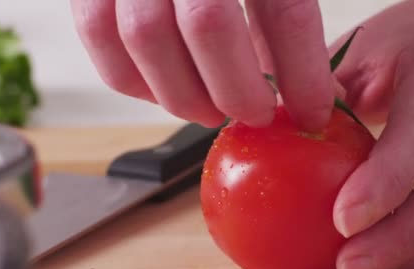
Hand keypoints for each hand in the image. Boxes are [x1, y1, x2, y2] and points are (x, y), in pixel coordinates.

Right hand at [70, 0, 335, 130]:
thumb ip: (287, 12)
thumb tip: (315, 88)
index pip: (285, 10)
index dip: (302, 74)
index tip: (312, 112)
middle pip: (209, 24)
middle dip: (238, 91)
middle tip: (256, 113)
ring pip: (145, 35)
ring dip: (184, 95)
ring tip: (211, 109)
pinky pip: (98, 33)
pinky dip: (132, 79)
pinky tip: (164, 91)